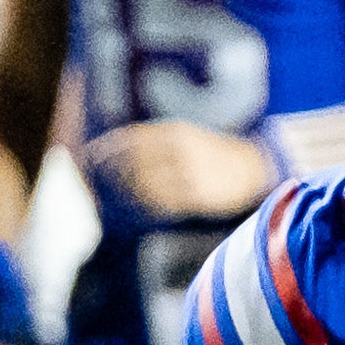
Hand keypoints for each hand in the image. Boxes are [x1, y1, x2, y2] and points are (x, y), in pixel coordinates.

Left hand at [84, 120, 272, 220]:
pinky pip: (165, 204)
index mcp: (175, 132)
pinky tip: (141, 211)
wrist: (253, 167)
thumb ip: (158, 144)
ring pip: (147, 187)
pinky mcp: (198, 195)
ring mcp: (189, 173)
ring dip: (128, 196)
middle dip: (113, 177)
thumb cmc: (213, 154)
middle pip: (135, 165)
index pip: (132, 140)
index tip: (90, 159)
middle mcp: (180, 150)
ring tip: (117, 203)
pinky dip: (148, 208)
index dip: (108, 150)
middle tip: (97, 188)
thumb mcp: (187, 138)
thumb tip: (120, 156)